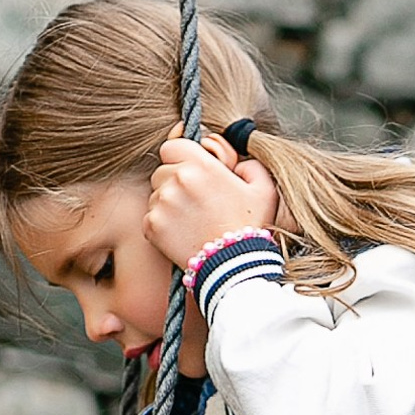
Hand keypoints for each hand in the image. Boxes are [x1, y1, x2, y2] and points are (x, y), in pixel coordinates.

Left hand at [145, 133, 278, 270]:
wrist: (235, 268)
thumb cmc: (250, 229)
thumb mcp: (264, 190)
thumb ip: (249, 165)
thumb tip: (235, 163)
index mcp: (201, 165)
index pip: (171, 146)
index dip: (181, 158)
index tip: (191, 172)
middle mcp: (177, 179)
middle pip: (161, 170)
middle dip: (174, 181)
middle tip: (195, 202)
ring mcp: (162, 203)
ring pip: (156, 194)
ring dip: (168, 204)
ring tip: (191, 221)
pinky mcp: (152, 225)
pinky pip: (150, 217)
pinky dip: (162, 225)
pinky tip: (183, 234)